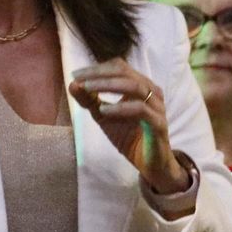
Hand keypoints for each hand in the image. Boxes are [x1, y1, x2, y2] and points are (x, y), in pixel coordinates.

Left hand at [68, 61, 187, 194]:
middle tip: (80, 80)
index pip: (119, 67)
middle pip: (126, 73)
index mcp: (141, 86)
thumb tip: (72, 84)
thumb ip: (89, 100)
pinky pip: (141, 110)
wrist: (150, 164)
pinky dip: (120, 107)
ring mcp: (157, 107)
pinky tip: (104, 110)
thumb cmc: (129, 136)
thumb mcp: (103, 116)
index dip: (97, 68)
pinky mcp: (159, 124)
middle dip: (99, 74)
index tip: (76, 75)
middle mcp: (152, 92)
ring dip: (108, 85)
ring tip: (88, 89)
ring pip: (135, 87)